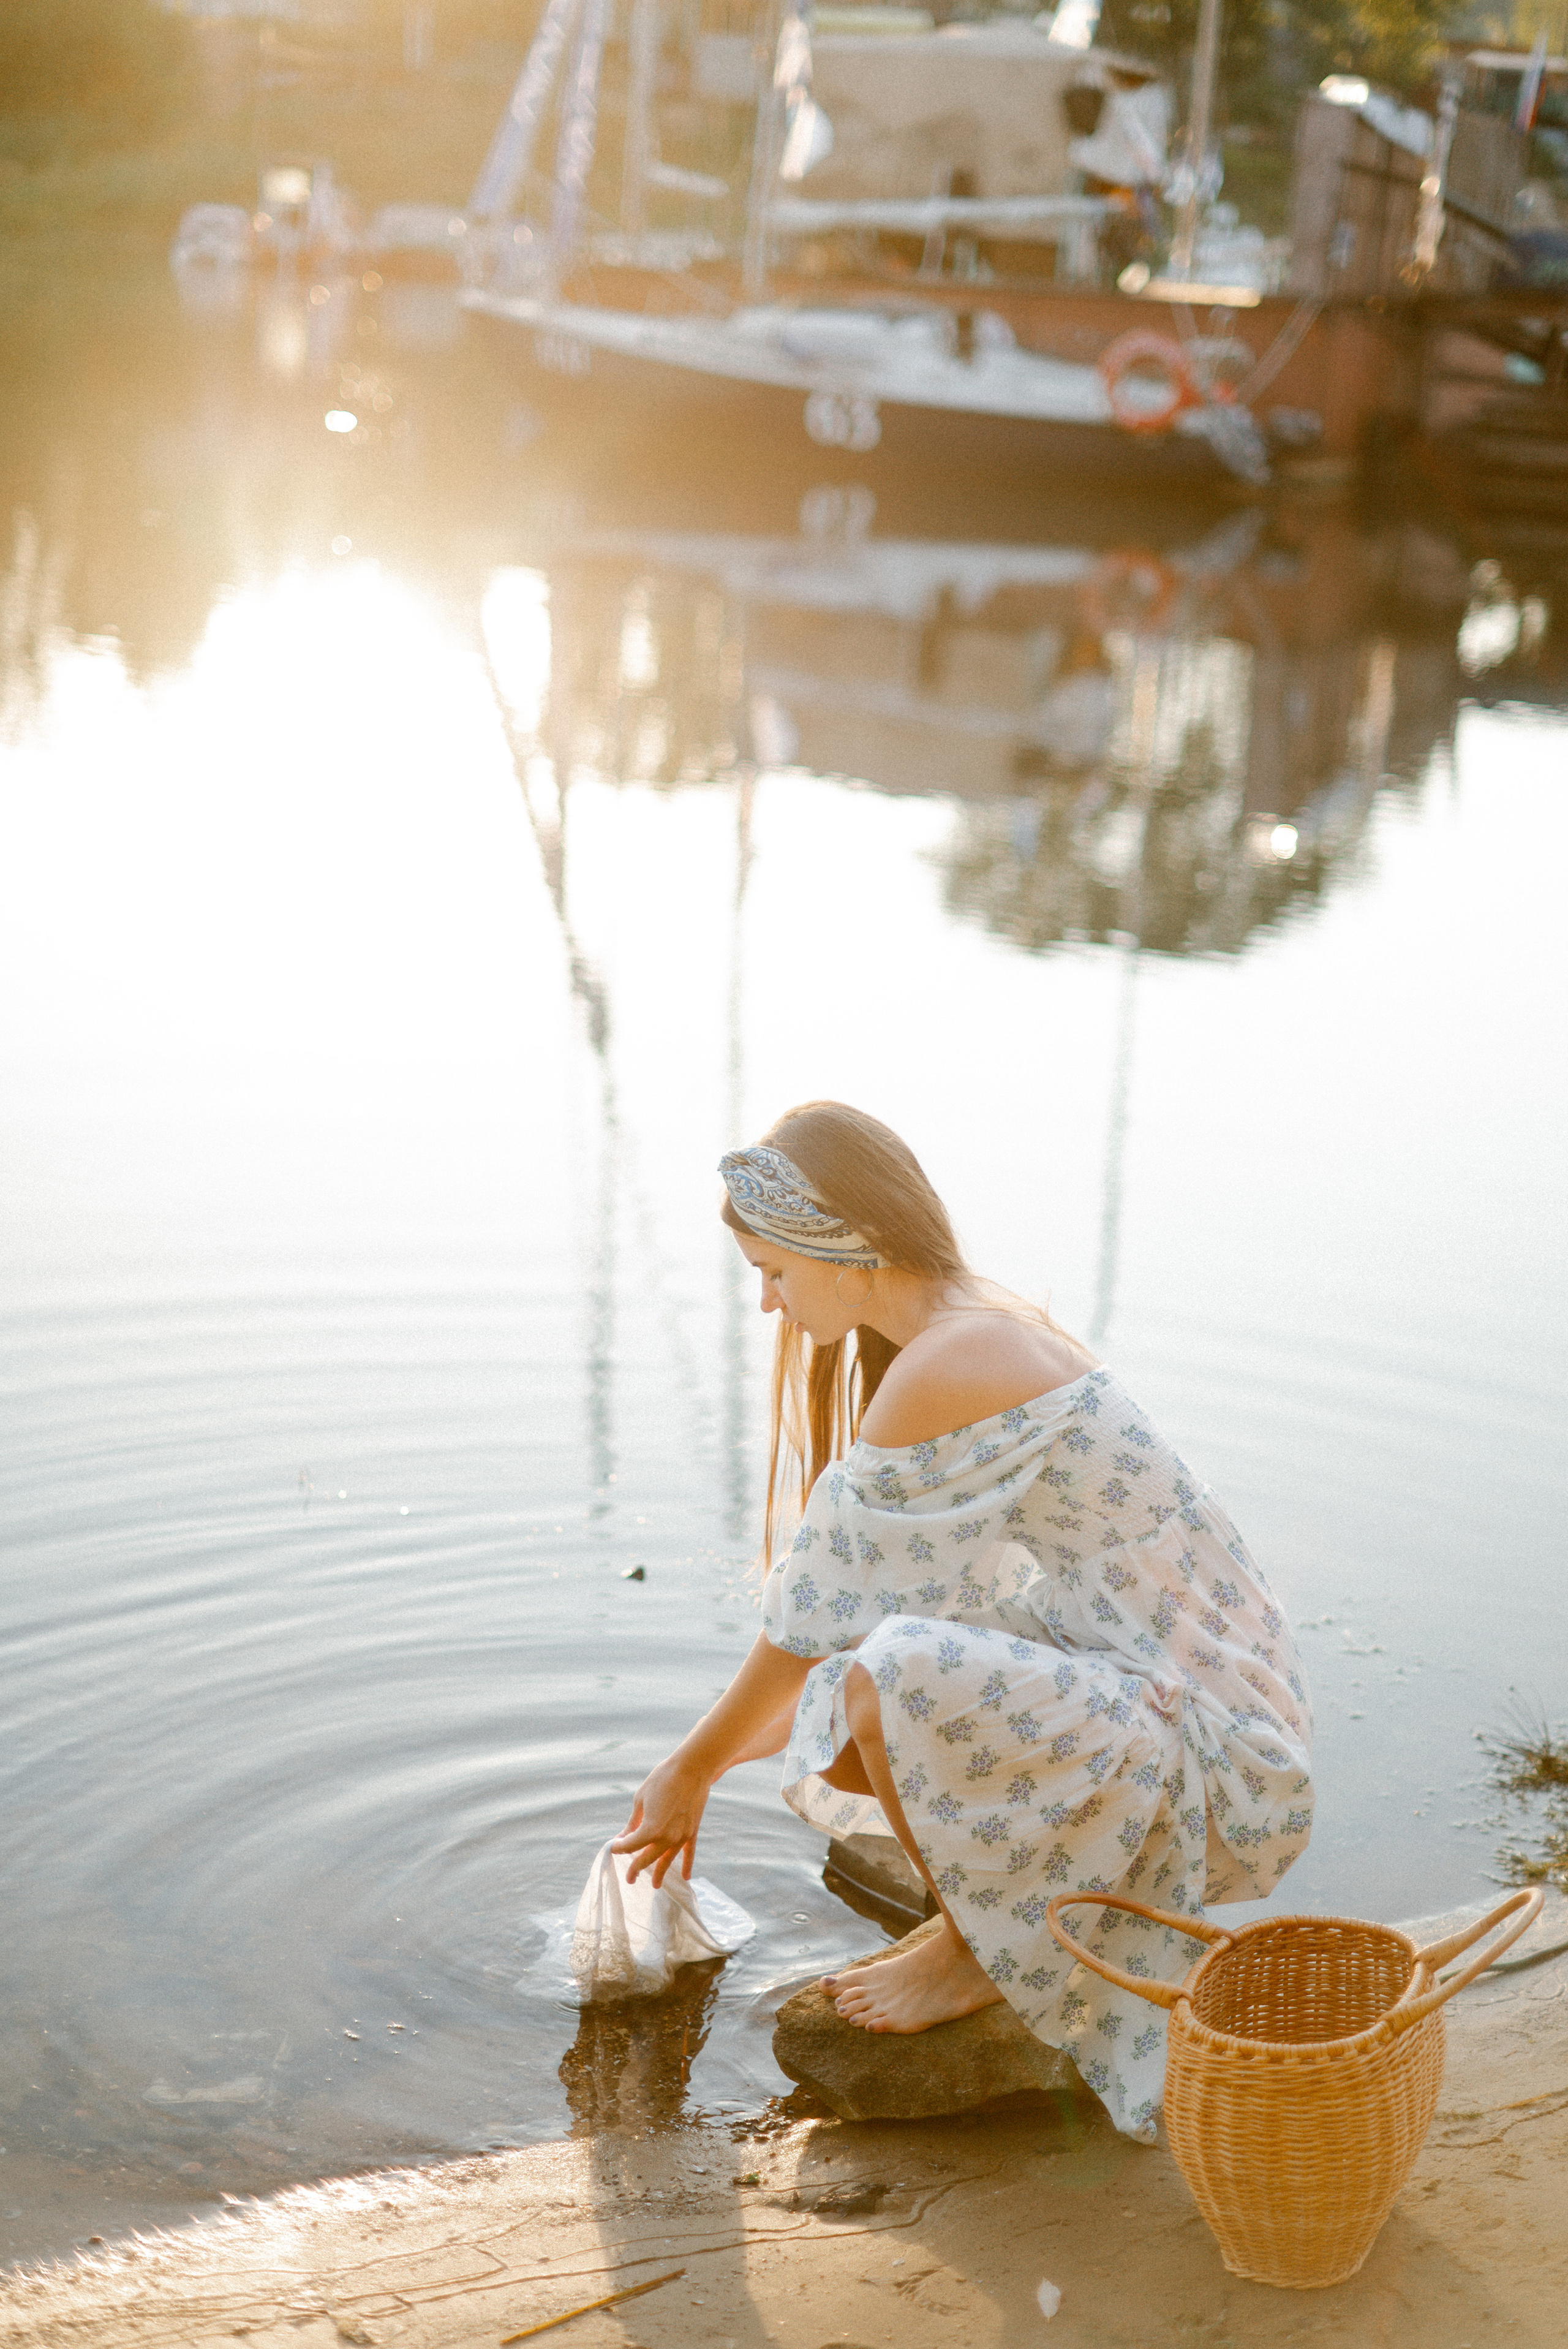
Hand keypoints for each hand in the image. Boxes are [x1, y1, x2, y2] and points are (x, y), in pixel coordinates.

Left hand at [610, 1755, 711, 1887]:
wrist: (692, 1768)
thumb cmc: (662, 1779)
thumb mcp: (640, 1799)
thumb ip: (632, 1822)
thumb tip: (624, 1837)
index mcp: (650, 1829)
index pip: (630, 1845)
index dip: (619, 1847)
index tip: (613, 1846)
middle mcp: (666, 1838)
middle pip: (647, 1858)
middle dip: (636, 1867)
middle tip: (630, 1877)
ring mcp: (681, 1836)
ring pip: (667, 1860)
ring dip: (660, 1872)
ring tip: (655, 1885)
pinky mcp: (692, 1831)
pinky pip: (689, 1853)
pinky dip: (686, 1865)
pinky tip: (685, 1877)